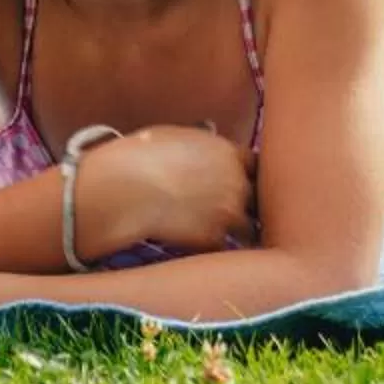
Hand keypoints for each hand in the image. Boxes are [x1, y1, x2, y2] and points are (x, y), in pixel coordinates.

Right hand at [99, 125, 253, 254]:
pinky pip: (222, 247)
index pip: (255, 165)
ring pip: (248, 229)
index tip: (239, 183)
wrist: (125, 189)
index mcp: (227, 152)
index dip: (246, 175)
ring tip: (224, 240)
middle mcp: (236, 182)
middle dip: (246, 206)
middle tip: (229, 213)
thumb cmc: (140, 154)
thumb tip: (204, 135)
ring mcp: (229, 212)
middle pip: (257, 198)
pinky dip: (212, 249)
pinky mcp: (214, 238)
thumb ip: (198, 140)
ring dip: (237, 233)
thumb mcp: (172, 135)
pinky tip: (198, 247)